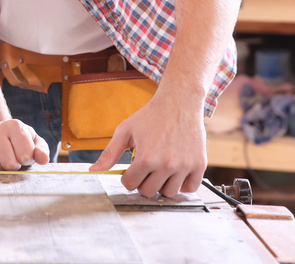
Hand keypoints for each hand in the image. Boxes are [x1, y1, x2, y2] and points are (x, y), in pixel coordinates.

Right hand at [0, 119, 50, 170]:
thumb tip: (43, 159)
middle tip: (9, 158)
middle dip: (12, 166)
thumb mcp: (32, 142)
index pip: (25, 155)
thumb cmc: (16, 141)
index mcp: (15, 125)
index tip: (22, 155)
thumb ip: (41, 150)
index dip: (25, 160)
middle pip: (9, 163)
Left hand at [89, 93, 206, 197]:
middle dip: (143, 182)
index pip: (130, 184)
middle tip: (146, 168)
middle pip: (149, 192)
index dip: (128, 176)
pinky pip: (191, 188)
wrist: (179, 101)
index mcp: (145, 157)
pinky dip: (183, 184)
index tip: (132, 168)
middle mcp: (166, 164)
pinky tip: (176, 172)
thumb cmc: (151, 115)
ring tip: (160, 169)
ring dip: (163, 184)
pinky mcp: (199, 164)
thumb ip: (110, 152)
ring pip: (169, 193)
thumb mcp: (125, 130)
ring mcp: (184, 166)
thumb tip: (94, 170)